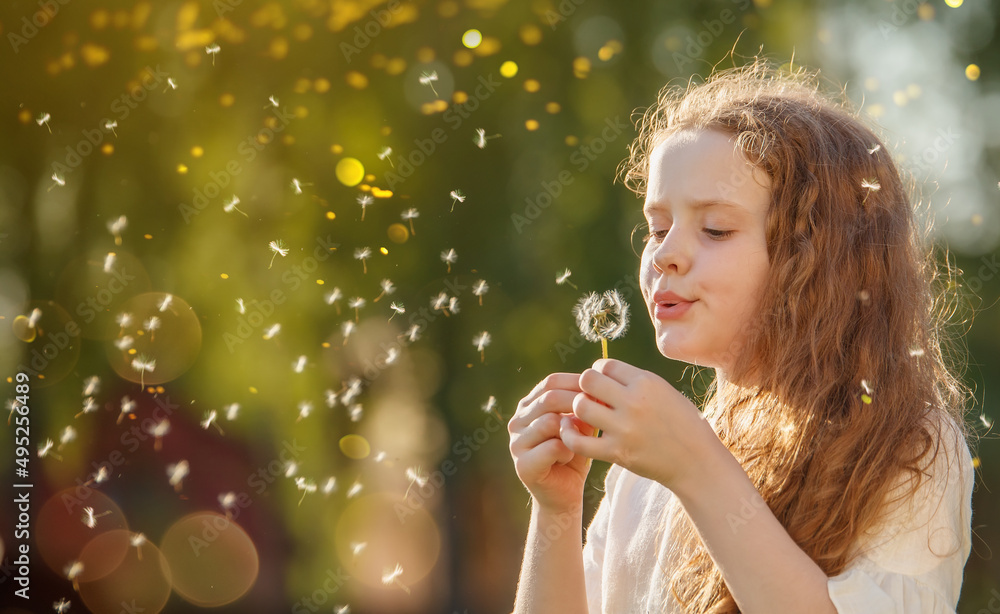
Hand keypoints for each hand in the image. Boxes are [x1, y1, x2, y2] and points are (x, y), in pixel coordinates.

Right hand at [509, 373, 594, 512]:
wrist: (564, 495)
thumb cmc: (573, 456)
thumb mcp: (580, 426)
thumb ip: (584, 407)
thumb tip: (599, 387)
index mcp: (528, 407)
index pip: (550, 383)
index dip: (576, 382)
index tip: (601, 388)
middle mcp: (517, 422)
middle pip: (549, 398)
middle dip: (578, 403)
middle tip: (600, 411)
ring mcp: (516, 443)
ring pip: (549, 422)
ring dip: (572, 431)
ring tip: (580, 442)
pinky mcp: (522, 465)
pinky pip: (552, 447)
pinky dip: (568, 451)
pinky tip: (570, 458)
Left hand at [560, 359, 723, 494]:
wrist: (697, 462)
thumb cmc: (683, 424)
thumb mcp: (665, 392)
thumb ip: (635, 381)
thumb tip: (603, 371)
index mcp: (647, 383)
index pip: (606, 365)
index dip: (600, 371)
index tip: (603, 383)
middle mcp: (634, 402)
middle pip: (588, 380)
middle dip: (586, 386)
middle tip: (592, 397)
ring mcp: (624, 428)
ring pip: (580, 406)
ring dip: (579, 408)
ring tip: (587, 414)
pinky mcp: (617, 453)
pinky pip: (579, 442)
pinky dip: (569, 435)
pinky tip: (570, 430)